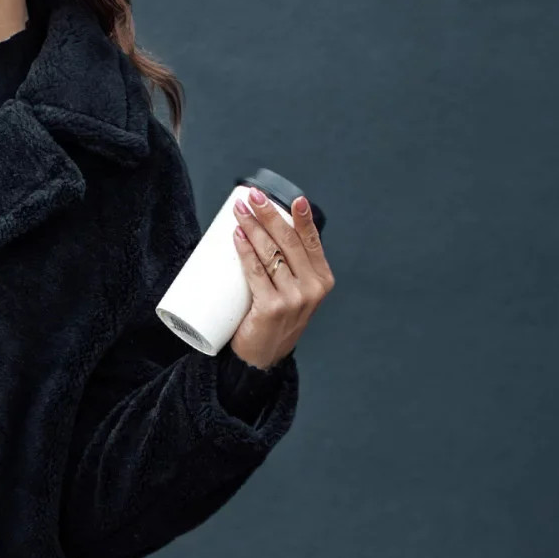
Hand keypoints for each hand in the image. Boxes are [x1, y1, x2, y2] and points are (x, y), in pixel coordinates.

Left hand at [228, 188, 334, 369]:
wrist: (262, 359)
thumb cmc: (273, 321)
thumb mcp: (292, 294)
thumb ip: (289, 270)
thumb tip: (264, 232)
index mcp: (321, 281)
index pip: (312, 241)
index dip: (301, 218)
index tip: (291, 198)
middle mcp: (312, 288)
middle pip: (288, 242)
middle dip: (268, 215)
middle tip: (252, 198)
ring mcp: (293, 299)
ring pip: (270, 253)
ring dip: (252, 227)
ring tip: (239, 212)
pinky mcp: (272, 308)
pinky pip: (256, 272)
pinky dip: (245, 251)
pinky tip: (237, 237)